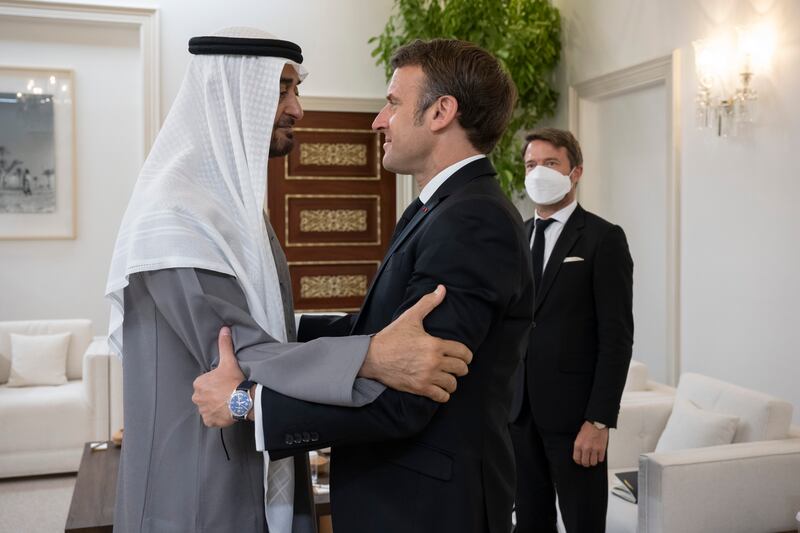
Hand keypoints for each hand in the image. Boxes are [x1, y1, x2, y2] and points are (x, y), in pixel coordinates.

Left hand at [192, 327, 243, 427]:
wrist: (242, 401)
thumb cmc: (233, 381)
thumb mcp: (228, 361)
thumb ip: (224, 345)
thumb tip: (224, 329)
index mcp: (199, 383)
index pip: (205, 382)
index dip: (215, 382)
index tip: (225, 383)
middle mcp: (197, 397)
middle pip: (205, 395)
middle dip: (214, 394)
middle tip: (227, 392)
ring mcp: (203, 410)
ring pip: (208, 406)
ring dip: (215, 405)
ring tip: (228, 402)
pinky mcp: (209, 421)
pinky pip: (211, 418)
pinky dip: (217, 416)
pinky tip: (226, 411)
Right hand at [359, 284, 472, 402]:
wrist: (372, 357)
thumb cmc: (391, 337)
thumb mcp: (410, 317)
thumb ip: (428, 303)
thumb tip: (442, 289)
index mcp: (435, 344)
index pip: (464, 352)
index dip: (467, 355)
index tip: (464, 357)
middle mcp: (434, 362)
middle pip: (461, 369)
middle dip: (460, 368)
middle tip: (455, 367)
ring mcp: (427, 376)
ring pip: (453, 384)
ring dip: (452, 381)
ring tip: (447, 378)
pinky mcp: (420, 388)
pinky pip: (441, 397)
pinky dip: (443, 394)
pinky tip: (439, 389)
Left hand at [572, 421, 608, 466]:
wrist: (597, 423)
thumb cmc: (588, 428)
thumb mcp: (579, 436)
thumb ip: (579, 446)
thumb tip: (580, 454)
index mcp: (578, 444)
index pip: (576, 459)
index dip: (578, 462)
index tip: (580, 462)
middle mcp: (586, 448)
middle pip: (585, 463)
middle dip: (586, 463)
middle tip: (587, 462)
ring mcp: (594, 449)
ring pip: (593, 463)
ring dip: (593, 462)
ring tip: (593, 459)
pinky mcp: (602, 449)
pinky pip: (600, 459)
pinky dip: (600, 458)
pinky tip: (598, 455)